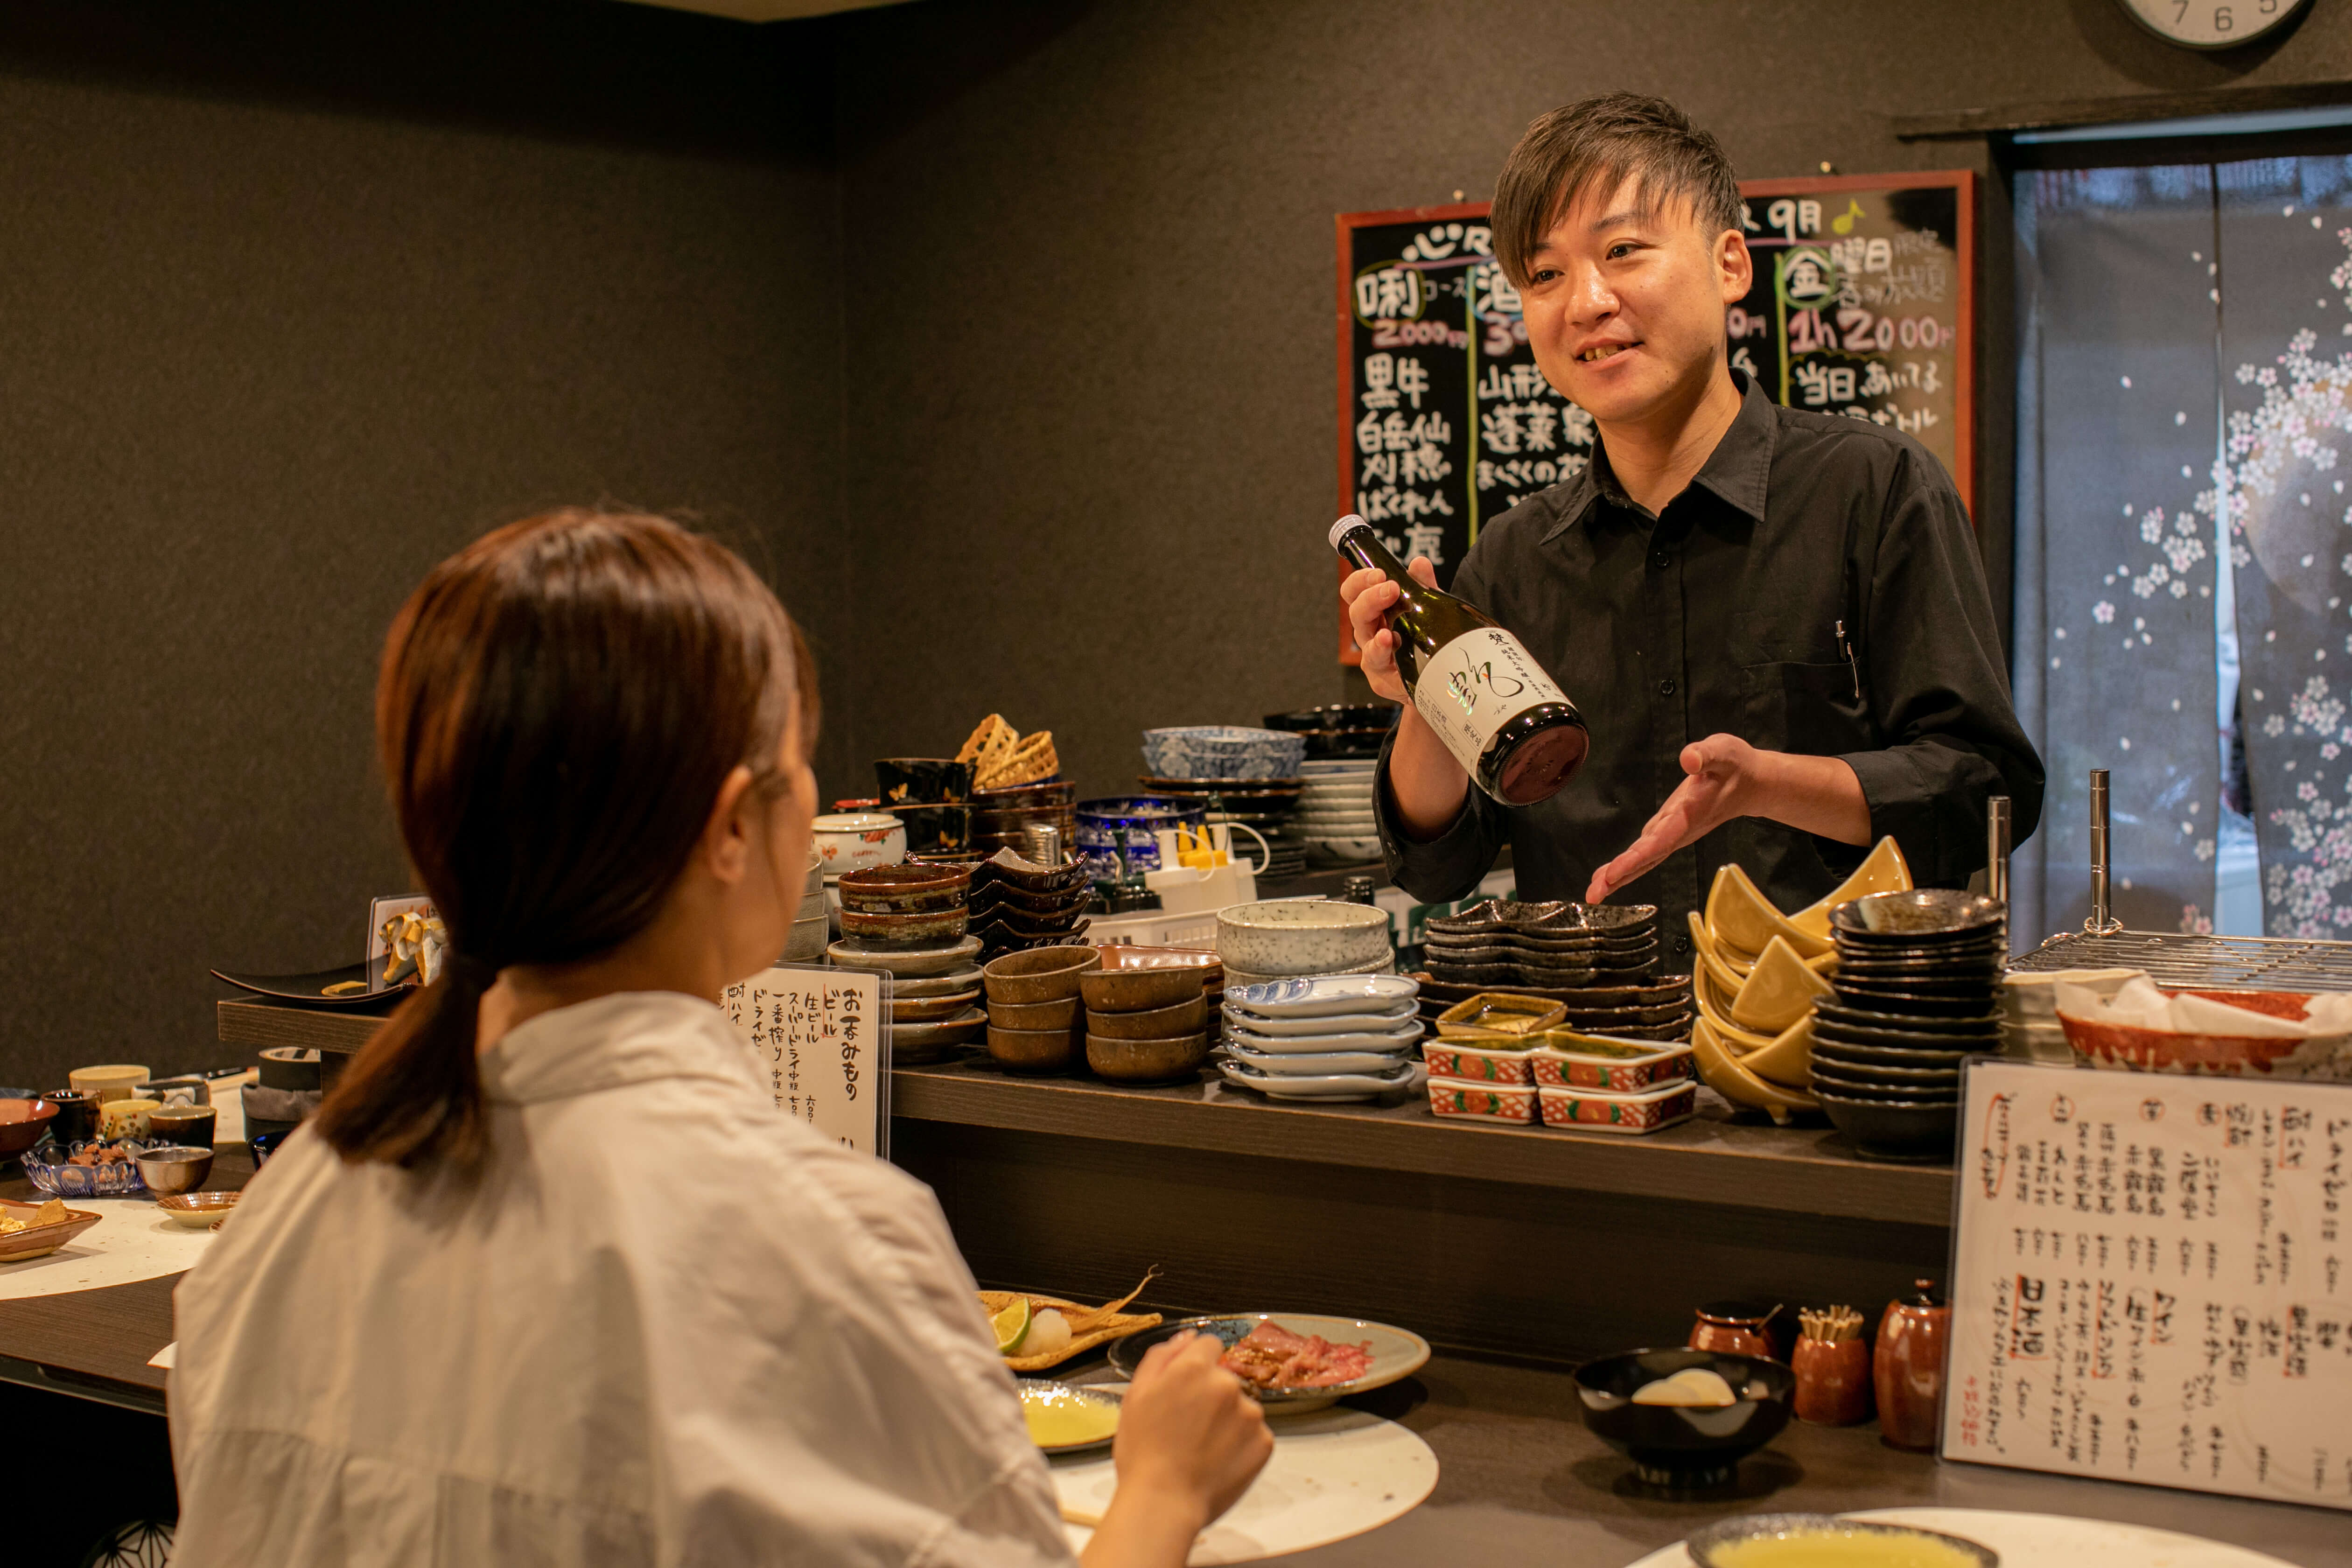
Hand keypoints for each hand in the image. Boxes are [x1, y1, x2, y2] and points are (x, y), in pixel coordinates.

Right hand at [1108, 1331, 1271, 1530]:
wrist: (1163, 1503)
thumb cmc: (1143, 1452)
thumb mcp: (1136, 1395)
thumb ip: (1161, 1357)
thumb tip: (1186, 1337)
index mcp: (1195, 1368)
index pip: (1209, 1346)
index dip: (1195, 1366)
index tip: (1185, 1390)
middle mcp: (1228, 1384)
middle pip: (1224, 1379)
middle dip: (1210, 1395)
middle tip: (1187, 1427)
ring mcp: (1250, 1414)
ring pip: (1240, 1407)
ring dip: (1227, 1420)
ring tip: (1201, 1448)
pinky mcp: (1265, 1442)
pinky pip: (1254, 1434)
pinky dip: (1240, 1444)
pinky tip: (1217, 1460)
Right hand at [1341, 558, 1435, 703]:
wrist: (1436, 678)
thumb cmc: (1424, 639)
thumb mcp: (1428, 607)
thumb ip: (1423, 586)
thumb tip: (1419, 563)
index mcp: (1375, 612)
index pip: (1355, 592)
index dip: (1361, 580)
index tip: (1378, 573)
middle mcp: (1369, 633)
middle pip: (1357, 613)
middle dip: (1371, 598)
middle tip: (1390, 588)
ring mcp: (1374, 657)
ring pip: (1366, 641)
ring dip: (1375, 632)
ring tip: (1386, 628)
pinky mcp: (1383, 679)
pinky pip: (1378, 665)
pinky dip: (1382, 653)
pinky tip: (1389, 644)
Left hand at [1585, 737, 1869, 902]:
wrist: (1753, 783)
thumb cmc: (1736, 766)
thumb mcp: (1724, 752)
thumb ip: (1706, 755)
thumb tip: (1688, 758)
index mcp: (1689, 814)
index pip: (1659, 840)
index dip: (1635, 858)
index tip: (1613, 874)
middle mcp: (1679, 830)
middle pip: (1646, 858)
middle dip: (1619, 876)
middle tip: (1594, 895)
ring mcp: (1673, 833)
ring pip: (1644, 859)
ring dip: (1619, 876)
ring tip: (1594, 893)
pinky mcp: (1669, 829)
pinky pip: (1645, 852)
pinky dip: (1626, 865)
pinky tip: (1608, 876)